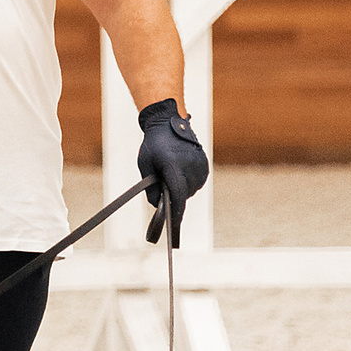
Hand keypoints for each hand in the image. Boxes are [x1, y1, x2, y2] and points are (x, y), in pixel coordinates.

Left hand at [136, 99, 208, 245]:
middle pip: (184, 194)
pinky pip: (197, 182)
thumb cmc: (153, 145)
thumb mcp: (145, 166)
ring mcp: (200, 165)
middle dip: (174, 199)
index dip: (176, 213)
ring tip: (171, 180)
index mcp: (173, 166)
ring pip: (191, 189)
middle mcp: (190, 166)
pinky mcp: (205, 164)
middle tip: (165, 198)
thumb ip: (151, 188)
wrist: (168, 123)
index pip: (177, 195)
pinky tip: (180, 177)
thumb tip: (157, 205)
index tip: (174, 226)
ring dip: (182, 190)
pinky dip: (189, 183)